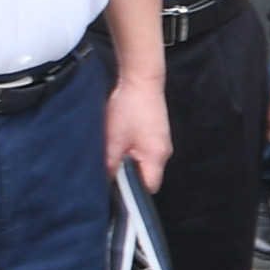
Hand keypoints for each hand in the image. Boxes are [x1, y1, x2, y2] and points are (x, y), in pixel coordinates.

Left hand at [108, 70, 172, 194]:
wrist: (140, 79)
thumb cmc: (130, 106)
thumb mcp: (112, 140)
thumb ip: (110, 165)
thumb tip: (106, 182)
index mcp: (156, 157)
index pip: (147, 187)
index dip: (131, 190)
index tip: (115, 186)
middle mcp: (163, 151)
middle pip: (146, 175)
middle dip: (128, 173)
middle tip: (110, 163)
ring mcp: (161, 141)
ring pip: (143, 162)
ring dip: (129, 159)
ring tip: (114, 147)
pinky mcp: (156, 132)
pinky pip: (144, 149)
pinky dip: (132, 148)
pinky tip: (121, 137)